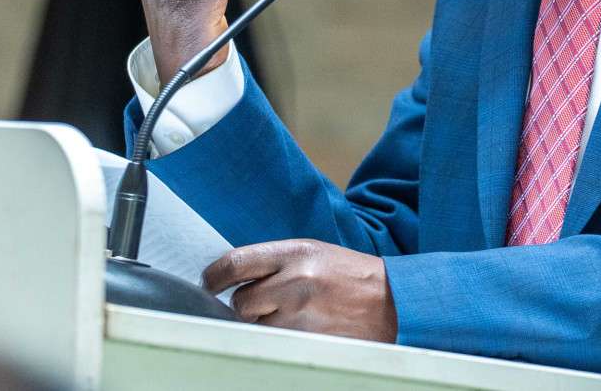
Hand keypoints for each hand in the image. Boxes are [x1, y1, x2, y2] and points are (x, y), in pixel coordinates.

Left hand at [203, 240, 397, 339]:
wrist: (391, 302)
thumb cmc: (349, 276)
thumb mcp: (314, 254)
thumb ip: (275, 264)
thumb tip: (232, 280)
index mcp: (296, 252)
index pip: (235, 263)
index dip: (214, 277)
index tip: (209, 284)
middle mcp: (294, 282)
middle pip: (240, 302)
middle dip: (246, 306)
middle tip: (264, 304)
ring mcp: (299, 317)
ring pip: (253, 329)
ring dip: (262, 326)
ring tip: (288, 318)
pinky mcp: (304, 344)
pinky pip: (271, 347)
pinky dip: (275, 343)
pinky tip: (295, 333)